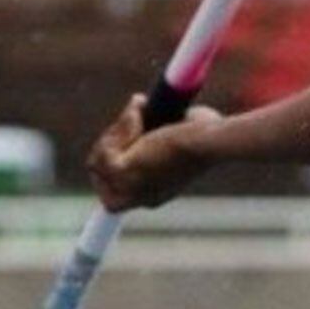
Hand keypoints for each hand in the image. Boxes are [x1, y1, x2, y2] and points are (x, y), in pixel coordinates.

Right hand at [86, 93, 221, 210]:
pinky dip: (120, 127)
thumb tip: (151, 111)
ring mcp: (127, 189)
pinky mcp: (122, 172)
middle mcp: (136, 198)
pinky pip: (105, 148)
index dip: (108, 162)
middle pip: (100, 172)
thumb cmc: (209, 135)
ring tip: (142, 110)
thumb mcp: (182, 139)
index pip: (114, 188)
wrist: (211, 141)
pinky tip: (140, 113)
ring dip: (117, 130)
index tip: (111, 142)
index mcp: (152, 195)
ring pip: (98, 160)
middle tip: (135, 114)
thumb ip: (163, 134)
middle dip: (111, 140)